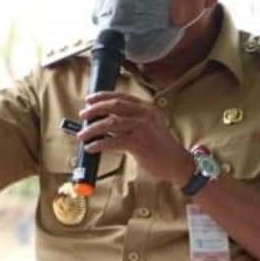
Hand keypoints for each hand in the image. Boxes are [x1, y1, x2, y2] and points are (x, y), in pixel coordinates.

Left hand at [78, 92, 193, 185]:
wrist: (177, 163)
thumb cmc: (160, 148)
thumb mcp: (149, 128)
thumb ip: (132, 122)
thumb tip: (105, 123)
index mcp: (147, 108)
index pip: (121, 97)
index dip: (102, 97)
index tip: (89, 99)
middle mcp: (146, 114)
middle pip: (114, 106)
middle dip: (95, 109)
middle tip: (82, 115)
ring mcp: (143, 128)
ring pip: (111, 123)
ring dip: (93, 128)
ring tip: (82, 134)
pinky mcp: (140, 143)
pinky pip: (113, 141)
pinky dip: (99, 144)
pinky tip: (91, 147)